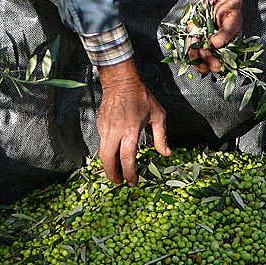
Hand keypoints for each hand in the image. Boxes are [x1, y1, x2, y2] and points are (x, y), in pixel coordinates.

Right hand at [97, 58, 169, 185]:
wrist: (121, 82)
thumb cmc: (142, 98)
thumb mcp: (158, 116)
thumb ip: (161, 137)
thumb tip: (166, 153)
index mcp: (130, 130)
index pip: (127, 157)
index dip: (129, 173)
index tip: (132, 182)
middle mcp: (114, 131)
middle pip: (108, 159)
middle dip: (112, 174)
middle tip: (119, 182)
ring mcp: (105, 128)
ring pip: (102, 152)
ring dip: (108, 165)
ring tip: (116, 172)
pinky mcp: (99, 125)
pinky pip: (102, 143)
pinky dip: (107, 153)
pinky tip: (114, 156)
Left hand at [187, 0, 242, 73]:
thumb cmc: (230, 12)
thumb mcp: (232, 23)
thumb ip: (224, 35)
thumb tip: (213, 45)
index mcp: (228, 54)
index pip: (218, 66)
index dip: (210, 61)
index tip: (206, 49)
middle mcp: (216, 53)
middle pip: (203, 66)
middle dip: (197, 57)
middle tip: (196, 45)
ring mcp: (205, 47)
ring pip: (193, 59)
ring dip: (190, 47)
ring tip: (194, 34)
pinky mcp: (196, 41)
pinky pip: (187, 45)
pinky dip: (188, 36)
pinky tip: (193, 27)